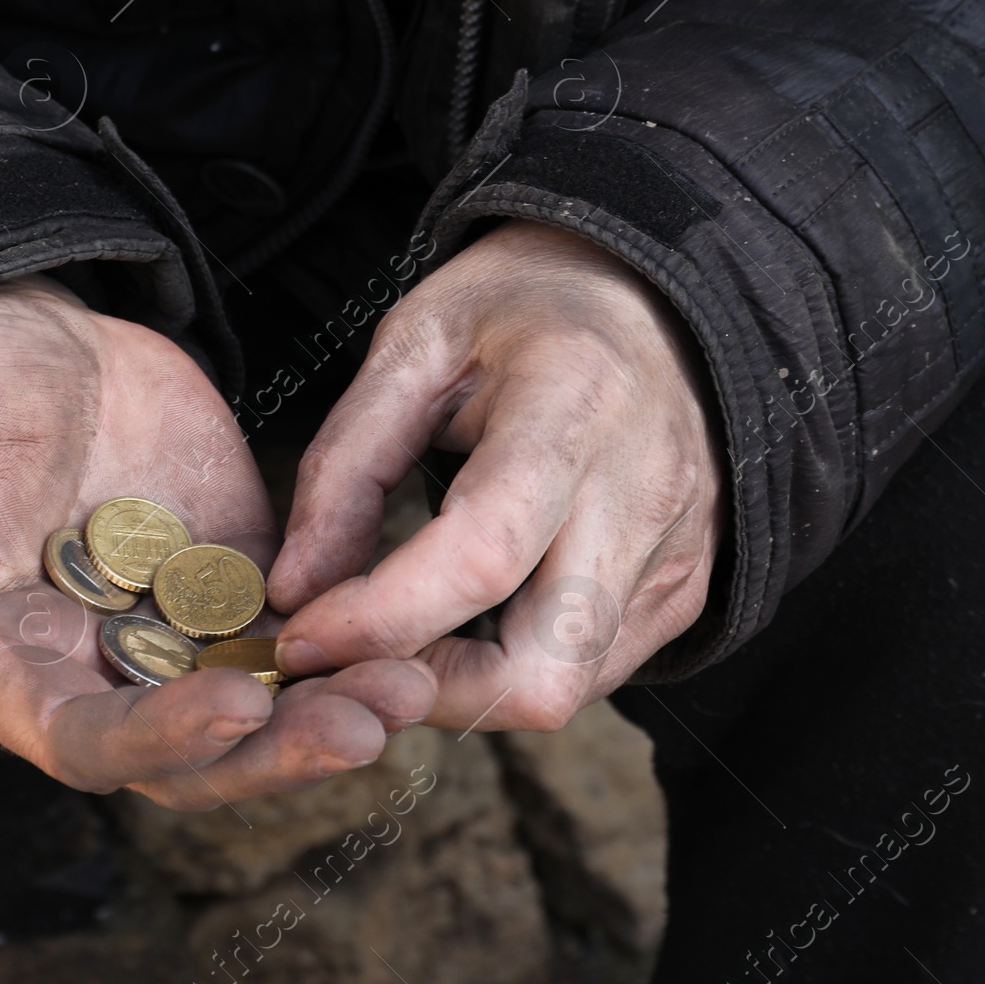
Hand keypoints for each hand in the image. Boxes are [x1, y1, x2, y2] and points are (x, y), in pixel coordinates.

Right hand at [0, 278, 434, 802]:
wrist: (7, 334)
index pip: (81, 741)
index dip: (160, 737)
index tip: (240, 698)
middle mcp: (85, 667)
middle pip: (189, 756)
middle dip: (278, 751)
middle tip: (368, 720)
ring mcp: (160, 624)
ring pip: (257, 704)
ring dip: (332, 708)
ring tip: (416, 684)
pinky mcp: (221, 570)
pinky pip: (292, 626)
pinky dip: (351, 635)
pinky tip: (419, 618)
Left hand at [267, 222, 720, 728]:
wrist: (654, 295)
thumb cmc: (523, 305)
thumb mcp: (415, 342)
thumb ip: (349, 463)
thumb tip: (297, 587)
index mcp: (572, 407)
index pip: (482, 556)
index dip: (380, 620)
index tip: (299, 636)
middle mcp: (642, 496)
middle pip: (543, 672)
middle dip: (428, 688)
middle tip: (353, 654)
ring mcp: (676, 554)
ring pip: (568, 688)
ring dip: (468, 685)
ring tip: (405, 627)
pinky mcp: (687, 589)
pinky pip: (596, 671)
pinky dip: (518, 663)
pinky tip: (474, 611)